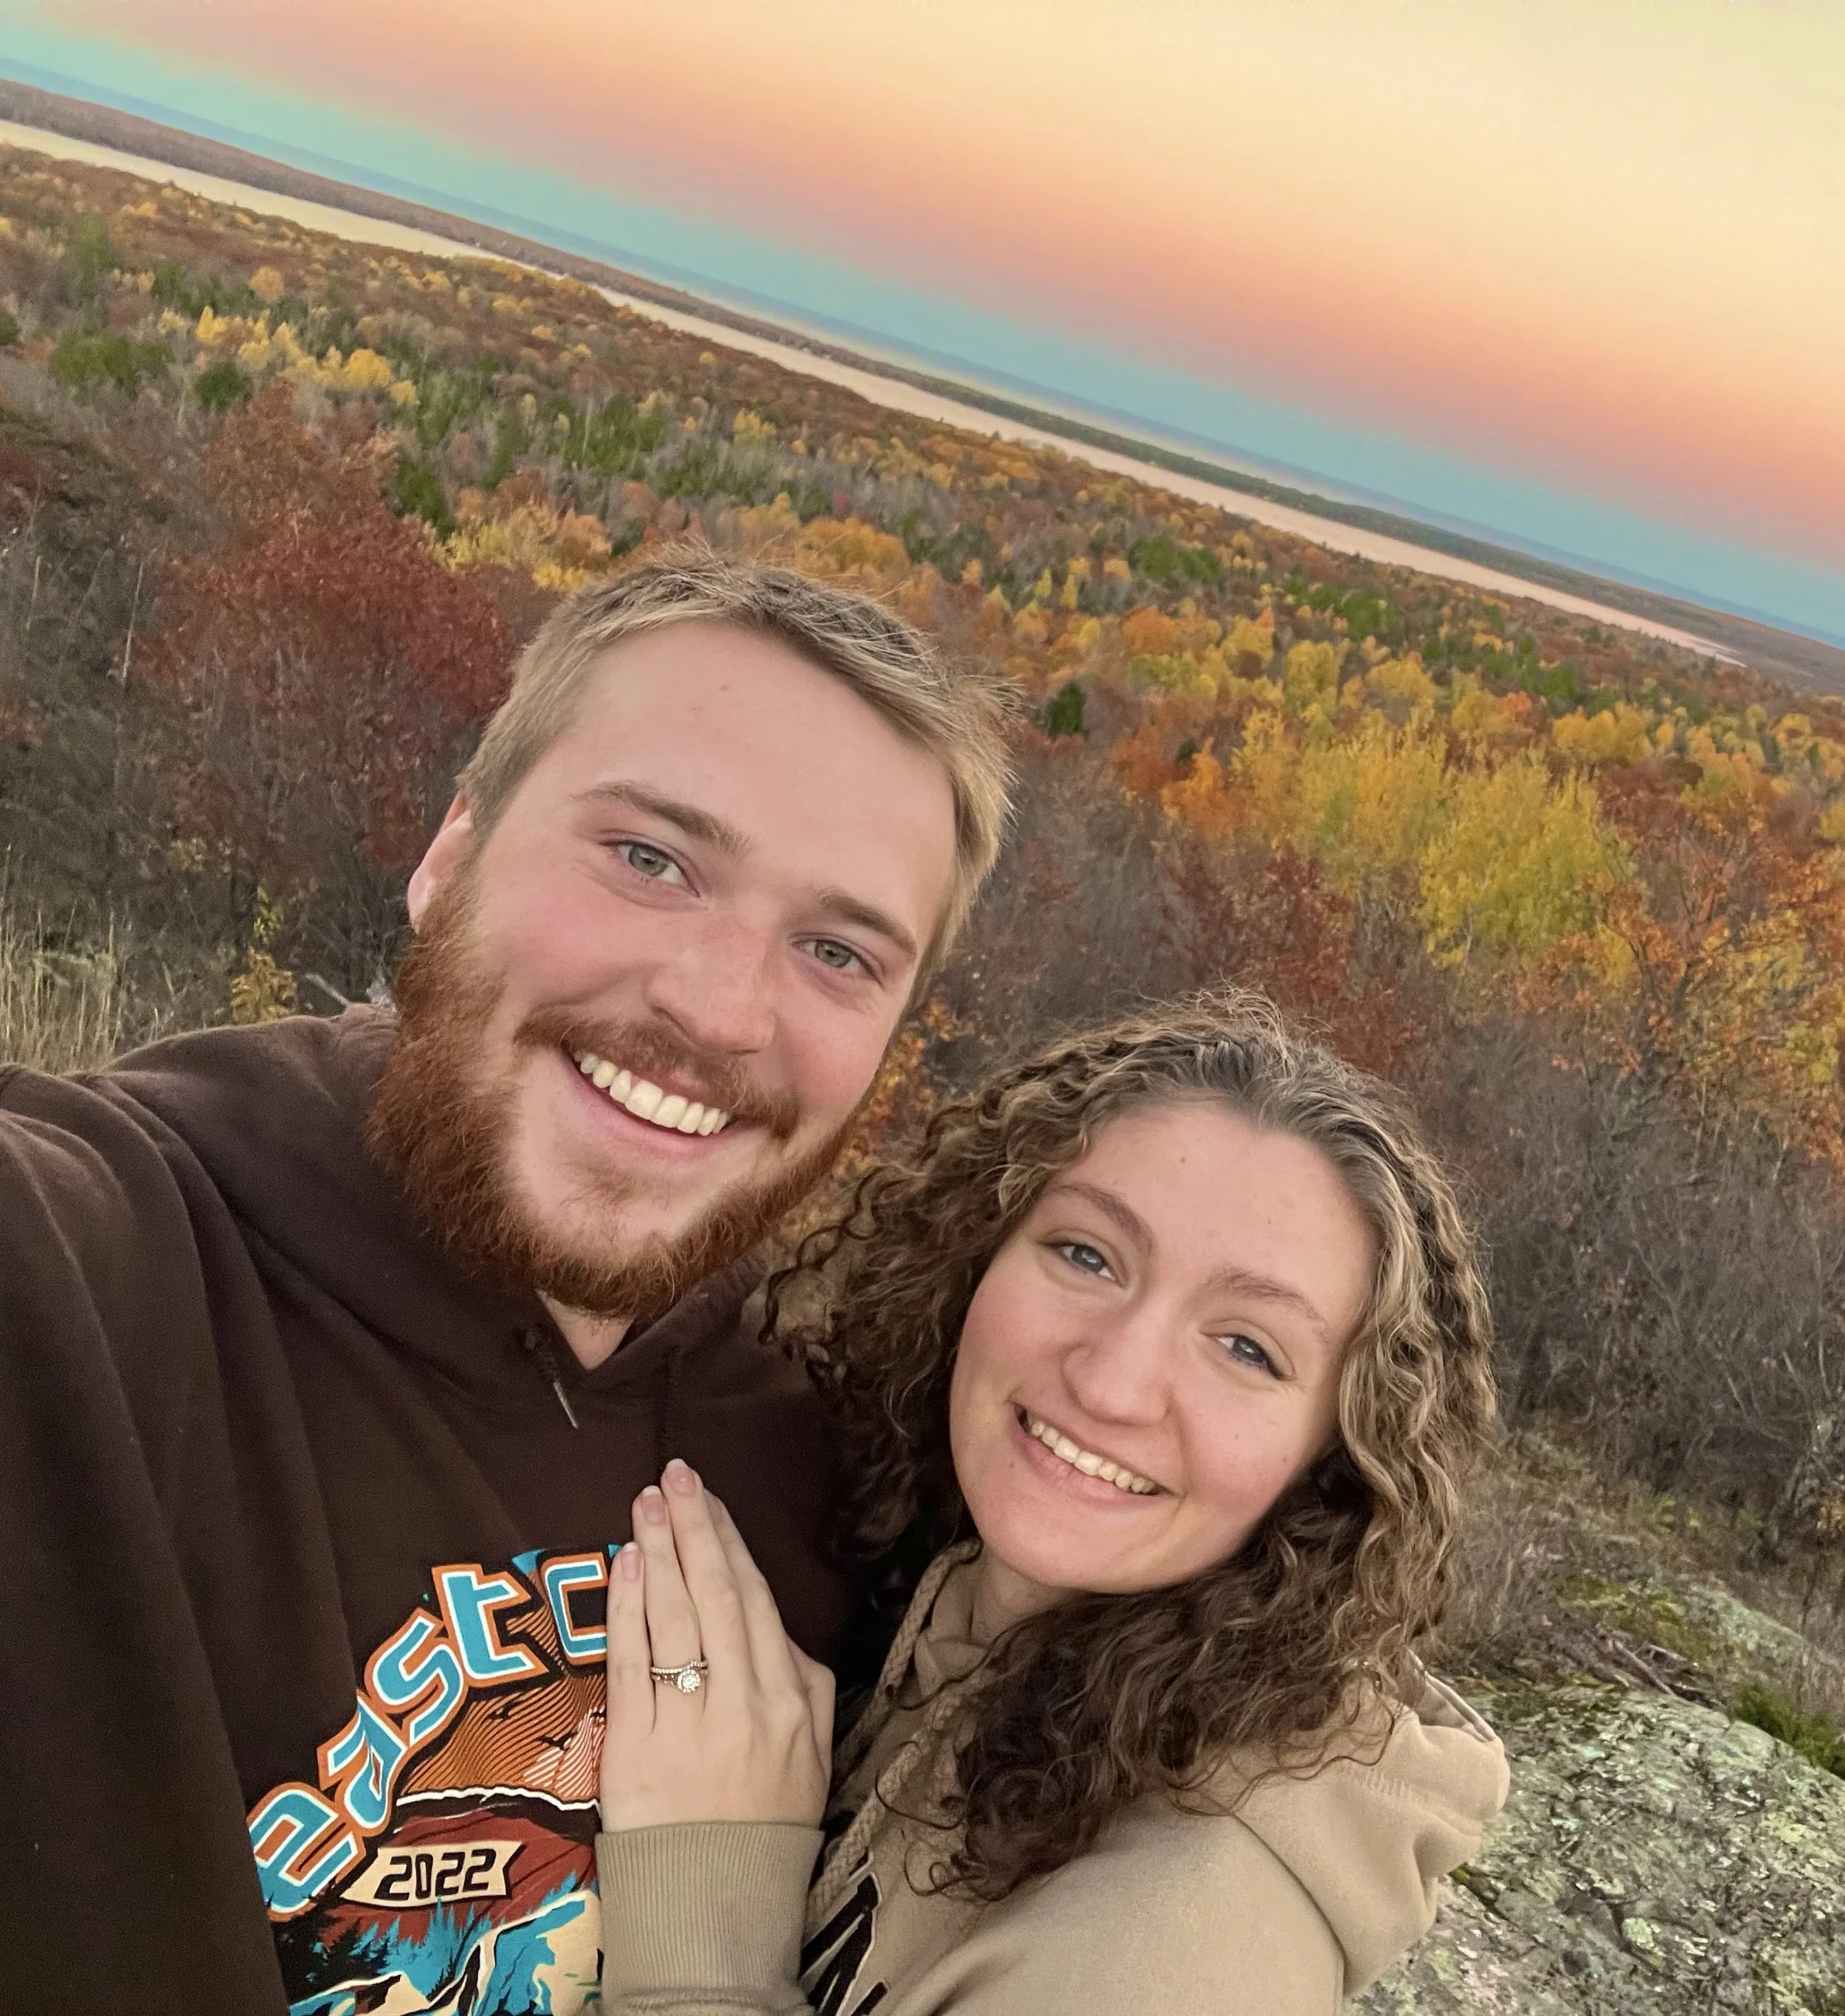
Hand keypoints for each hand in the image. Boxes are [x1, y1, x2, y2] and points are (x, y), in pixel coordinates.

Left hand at [600, 1458, 835, 1833]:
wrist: (717, 1911)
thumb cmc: (765, 1826)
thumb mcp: (813, 1754)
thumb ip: (805, 1684)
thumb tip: (780, 1629)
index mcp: (790, 1698)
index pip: (756, 1601)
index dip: (729, 1543)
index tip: (709, 1497)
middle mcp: (744, 1703)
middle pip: (717, 1596)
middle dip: (694, 1527)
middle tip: (674, 1473)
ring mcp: (689, 1725)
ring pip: (675, 1620)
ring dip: (658, 1553)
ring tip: (644, 1503)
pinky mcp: (638, 1750)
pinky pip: (632, 1664)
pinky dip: (627, 1609)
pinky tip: (623, 1566)